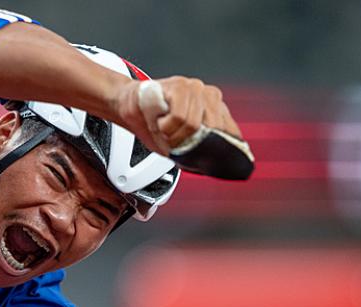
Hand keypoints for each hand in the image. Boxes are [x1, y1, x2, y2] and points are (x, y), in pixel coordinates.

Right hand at [115, 76, 242, 156]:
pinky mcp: (180, 86)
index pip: (231, 132)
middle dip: (189, 142)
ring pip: (194, 125)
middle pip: (213, 132)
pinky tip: (160, 121)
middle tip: (172, 140)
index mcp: (215, 109)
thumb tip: (211, 166)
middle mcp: (209, 96)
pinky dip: (166, 126)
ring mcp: (196, 88)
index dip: (224, 148)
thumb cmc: (154, 124)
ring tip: (164, 128)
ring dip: (173, 134)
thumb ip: (196, 149)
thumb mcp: (178, 143)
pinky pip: (179, 117)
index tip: (219, 160)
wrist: (129, 107)